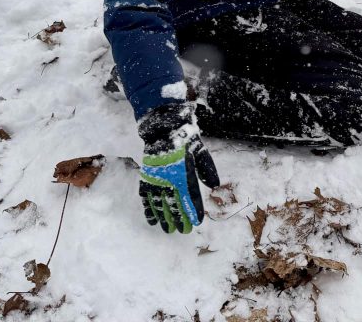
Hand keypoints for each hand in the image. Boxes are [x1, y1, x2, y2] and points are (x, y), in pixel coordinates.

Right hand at [138, 102, 219, 233]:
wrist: (162, 128)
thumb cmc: (184, 139)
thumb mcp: (200, 150)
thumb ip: (207, 168)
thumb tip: (214, 185)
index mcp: (184, 172)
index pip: (189, 196)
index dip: (193, 210)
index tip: (196, 222)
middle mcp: (169, 178)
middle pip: (174, 203)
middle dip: (179, 218)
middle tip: (183, 231)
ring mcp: (156, 179)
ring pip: (160, 203)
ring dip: (164, 217)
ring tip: (168, 230)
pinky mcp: (147, 177)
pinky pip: (146, 197)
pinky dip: (149, 209)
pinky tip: (152, 221)